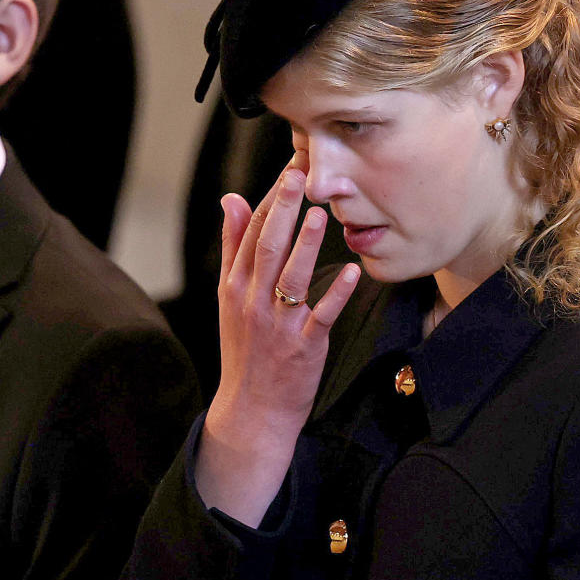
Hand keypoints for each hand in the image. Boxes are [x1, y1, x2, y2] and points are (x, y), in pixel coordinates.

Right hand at [195, 167, 360, 525]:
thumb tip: (229, 198)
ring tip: (321, 214)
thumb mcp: (228, 296)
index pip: (251, 233)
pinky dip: (335, 293)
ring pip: (291, 278)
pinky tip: (350, 271)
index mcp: (234, 285)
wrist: (251, 411)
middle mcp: (252, 301)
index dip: (270, 198)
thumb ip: (232, 246)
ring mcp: (277, 325)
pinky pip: (320, 315)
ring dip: (306, 245)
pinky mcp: (303, 347)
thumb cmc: (244, 349)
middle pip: (268, 247)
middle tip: (300, 174)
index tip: (288, 167)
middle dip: (283, 209)